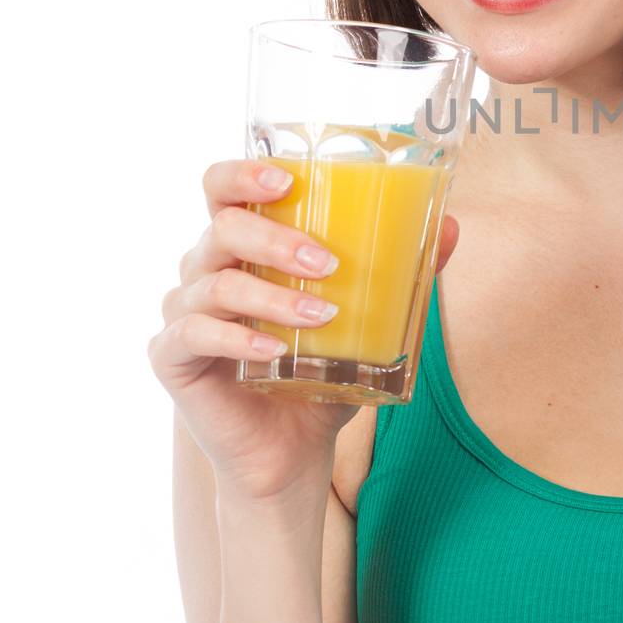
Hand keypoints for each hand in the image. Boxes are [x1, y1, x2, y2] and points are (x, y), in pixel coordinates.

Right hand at [150, 157, 458, 507]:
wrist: (294, 449)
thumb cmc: (322, 371)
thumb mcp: (369, 320)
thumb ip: (403, 273)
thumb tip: (451, 227)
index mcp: (242, 245)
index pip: (221, 187)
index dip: (242, 173)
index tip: (286, 179)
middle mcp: (204, 268)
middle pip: (223, 227)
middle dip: (277, 238)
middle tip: (327, 263)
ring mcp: (184, 312)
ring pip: (216, 282)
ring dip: (273, 295)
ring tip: (323, 314)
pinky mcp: (172, 357)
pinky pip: (194, 334)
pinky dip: (238, 338)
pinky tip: (276, 349)